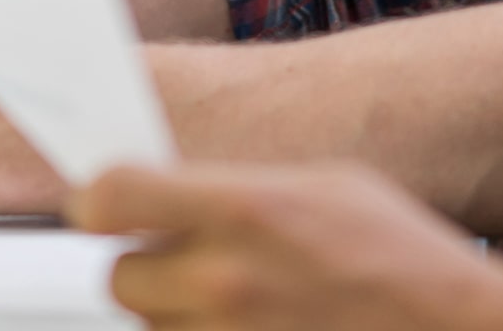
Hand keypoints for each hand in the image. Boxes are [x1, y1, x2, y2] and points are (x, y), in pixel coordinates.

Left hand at [72, 163, 502, 330]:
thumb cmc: (405, 260)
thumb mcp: (327, 186)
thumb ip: (236, 189)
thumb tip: (166, 187)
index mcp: (245, 210)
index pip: (108, 196)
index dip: (97, 200)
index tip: (105, 206)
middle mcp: (226, 281)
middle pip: (119, 276)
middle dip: (148, 268)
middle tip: (195, 263)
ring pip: (154, 329)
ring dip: (180, 316)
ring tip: (244, 303)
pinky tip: (256, 328)